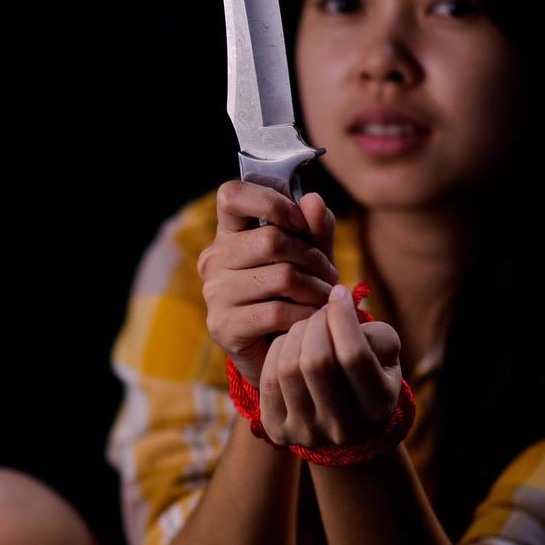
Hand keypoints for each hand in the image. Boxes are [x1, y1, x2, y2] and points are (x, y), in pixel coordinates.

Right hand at [198, 180, 338, 388]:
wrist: (282, 350)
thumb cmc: (295, 293)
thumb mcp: (311, 254)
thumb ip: (315, 227)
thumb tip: (312, 200)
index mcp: (229, 232)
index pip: (232, 195)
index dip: (270, 201)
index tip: (298, 221)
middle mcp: (214, 259)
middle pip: (271, 239)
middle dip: (312, 257)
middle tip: (330, 275)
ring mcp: (214, 293)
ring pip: (281, 276)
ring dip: (316, 288)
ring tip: (327, 298)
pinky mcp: (223, 326)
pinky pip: (277, 311)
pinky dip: (307, 314)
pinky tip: (315, 318)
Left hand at [258, 283, 405, 450]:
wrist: (343, 419)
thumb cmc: (368, 372)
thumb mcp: (385, 354)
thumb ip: (375, 332)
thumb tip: (338, 306)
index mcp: (377, 406)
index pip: (354, 355)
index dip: (342, 317)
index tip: (338, 293)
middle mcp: (342, 427)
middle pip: (317, 362)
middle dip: (316, 323)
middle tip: (320, 309)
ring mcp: (307, 432)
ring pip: (289, 368)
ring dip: (296, 335)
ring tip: (306, 326)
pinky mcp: (277, 430)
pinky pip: (268, 379)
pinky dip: (278, 352)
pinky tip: (291, 344)